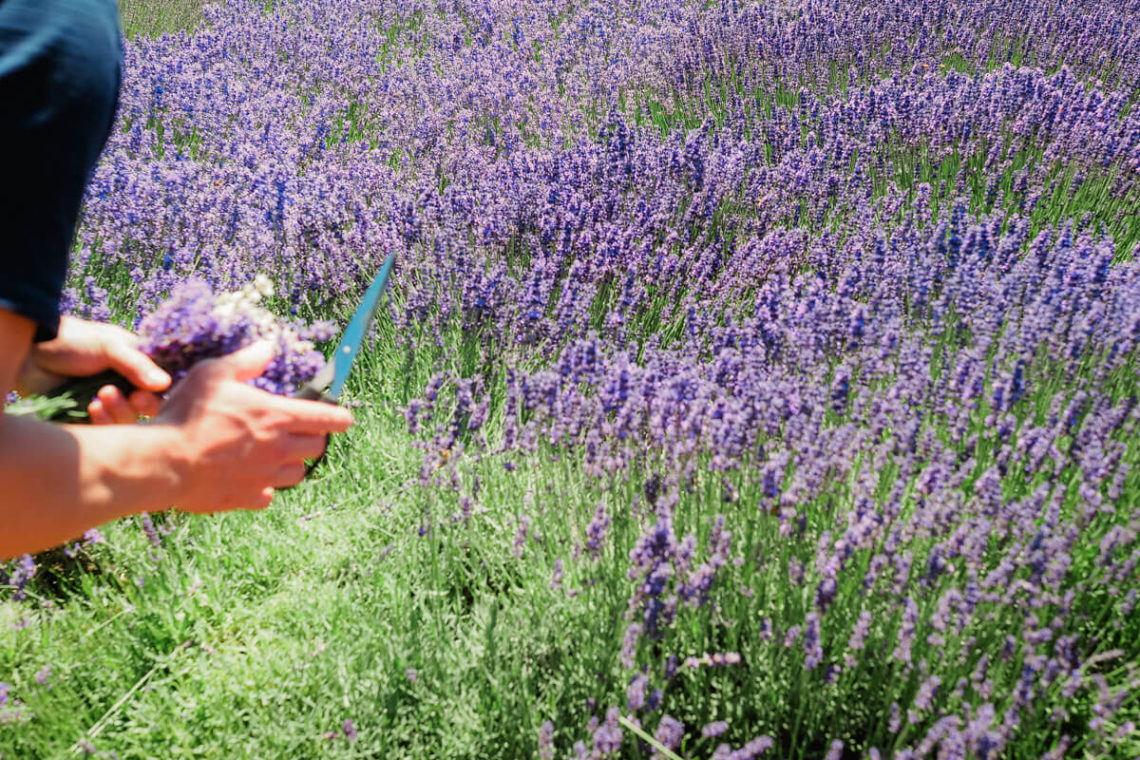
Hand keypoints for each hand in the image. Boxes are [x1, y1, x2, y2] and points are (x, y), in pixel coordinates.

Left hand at [17, 316, 170, 422]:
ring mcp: (107, 402)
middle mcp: (125, 385)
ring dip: (120, 411)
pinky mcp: (89, 417)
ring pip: (128, 420)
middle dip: (141, 405)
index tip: (147, 392)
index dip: (158, 393)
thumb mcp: (108, 345)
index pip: (159, 385)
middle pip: (148, 407)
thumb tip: (165, 384)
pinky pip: (106, 430)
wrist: (30, 353)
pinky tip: (93, 408)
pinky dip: (104, 422)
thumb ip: (136, 363)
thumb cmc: (71, 340)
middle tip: (134, 398)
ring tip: (103, 395)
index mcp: (135, 365)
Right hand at [154, 342, 353, 512]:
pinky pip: (269, 495)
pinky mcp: (247, 499)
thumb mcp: (214, 375)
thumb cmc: (188, 414)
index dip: (340, 417)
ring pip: (297, 473)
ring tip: (273, 453)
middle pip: (317, 448)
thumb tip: (268, 346)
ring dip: (291, 463)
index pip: (327, 418)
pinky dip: (264, 488)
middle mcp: (278, 449)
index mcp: (277, 416)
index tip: (345, 418)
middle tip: (298, 431)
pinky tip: (250, 477)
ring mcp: (265, 477)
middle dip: (313, 438)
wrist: (164, 462)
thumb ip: (246, 362)